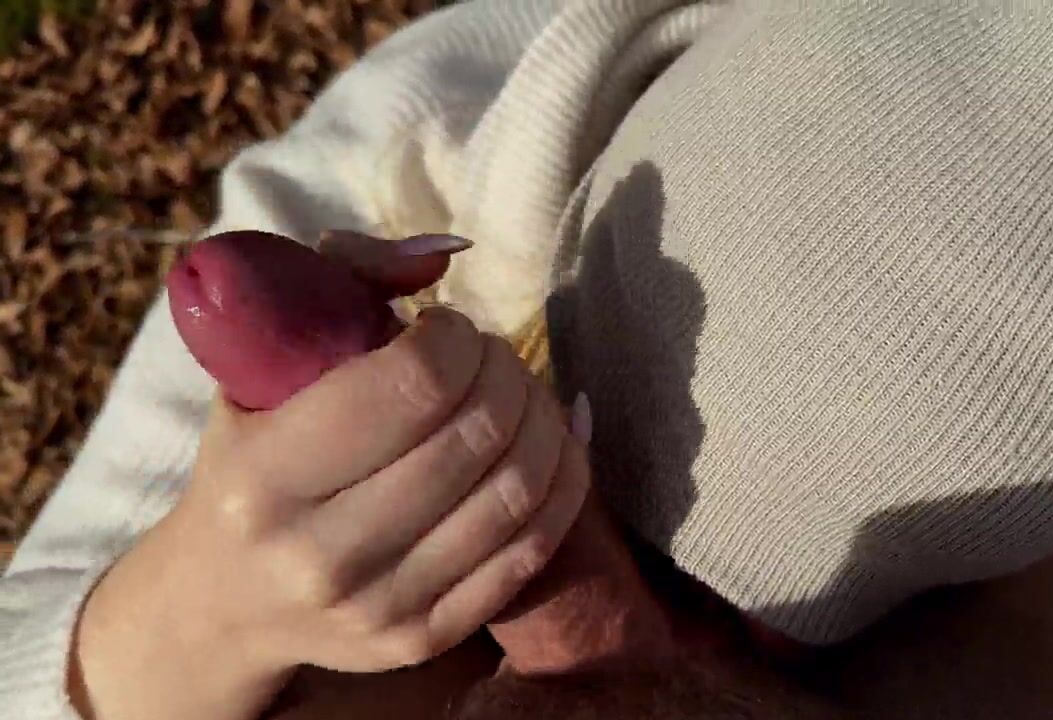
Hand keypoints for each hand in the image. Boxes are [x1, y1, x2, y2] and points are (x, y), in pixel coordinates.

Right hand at [72, 239, 590, 719]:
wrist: (227, 598)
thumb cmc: (253, 454)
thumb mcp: (260, 361)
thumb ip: (346, 280)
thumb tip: (450, 253)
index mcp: (266, 474)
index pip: (416, 383)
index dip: (458, 337)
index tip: (447, 328)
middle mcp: (319, 554)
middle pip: (478, 433)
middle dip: (507, 370)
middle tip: (491, 357)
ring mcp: (378, 606)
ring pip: (517, 490)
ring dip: (543, 418)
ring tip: (520, 394)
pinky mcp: (423, 637)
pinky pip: (533, 547)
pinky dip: (563, 478)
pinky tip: (553, 443)